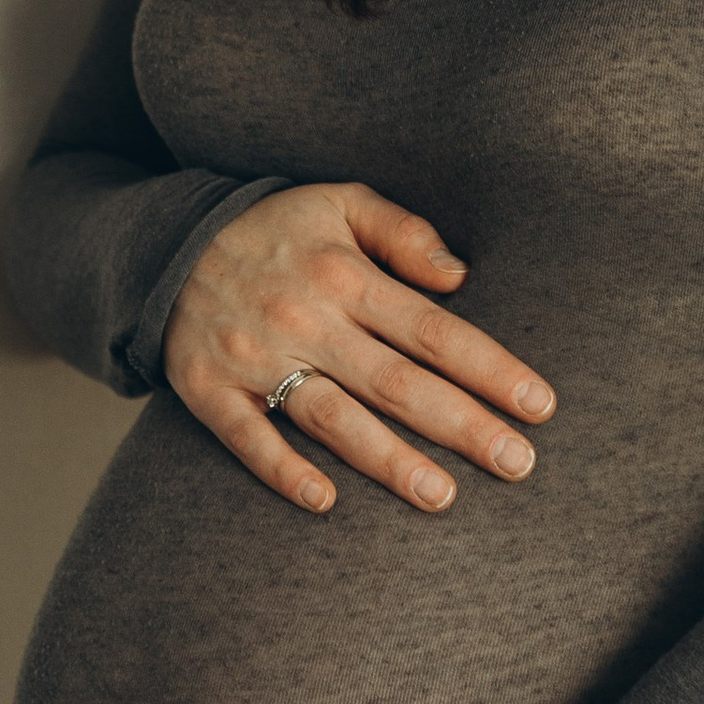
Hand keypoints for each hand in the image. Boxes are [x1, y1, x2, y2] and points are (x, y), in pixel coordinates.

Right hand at [163, 180, 554, 515]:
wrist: (165, 246)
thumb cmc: (275, 230)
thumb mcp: (340, 201)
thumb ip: (404, 232)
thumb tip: (462, 276)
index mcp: (345, 275)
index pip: (434, 331)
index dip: (490, 369)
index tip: (538, 405)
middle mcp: (306, 320)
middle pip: (397, 383)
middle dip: (463, 426)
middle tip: (519, 464)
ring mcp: (255, 358)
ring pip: (332, 418)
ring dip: (387, 460)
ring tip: (442, 496)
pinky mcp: (210, 390)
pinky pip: (247, 438)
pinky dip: (283, 469)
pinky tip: (324, 502)